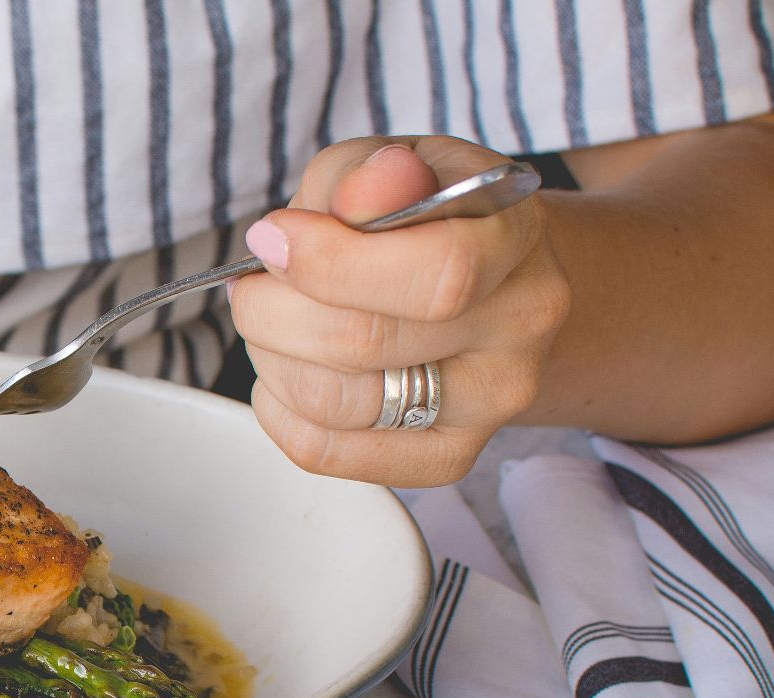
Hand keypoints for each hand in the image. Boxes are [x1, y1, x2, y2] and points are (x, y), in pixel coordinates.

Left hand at [229, 137, 571, 486]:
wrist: (481, 281)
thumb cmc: (421, 217)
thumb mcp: (392, 164)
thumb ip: (367, 175)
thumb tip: (362, 195)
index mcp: (515, 237)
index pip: (437, 273)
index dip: (330, 261)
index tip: (273, 238)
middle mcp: (519, 326)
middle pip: (365, 343)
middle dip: (274, 310)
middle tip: (254, 284)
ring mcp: (490, 402)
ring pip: (337, 404)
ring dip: (271, 358)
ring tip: (271, 323)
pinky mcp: (446, 456)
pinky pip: (325, 450)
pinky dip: (277, 409)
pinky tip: (285, 368)